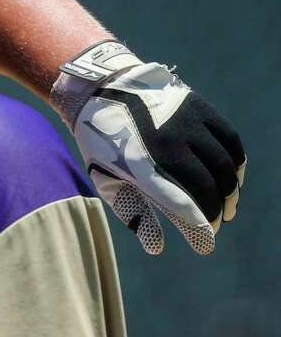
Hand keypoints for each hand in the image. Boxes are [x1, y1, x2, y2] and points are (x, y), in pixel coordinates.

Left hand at [51, 42, 245, 254]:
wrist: (101, 88)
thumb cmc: (102, 142)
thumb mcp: (105, 178)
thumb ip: (132, 212)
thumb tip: (156, 247)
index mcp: (140, 164)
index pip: (182, 205)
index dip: (200, 230)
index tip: (206, 245)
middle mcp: (168, 142)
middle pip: (208, 187)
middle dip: (215, 212)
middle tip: (215, 224)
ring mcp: (186, 122)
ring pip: (224, 165)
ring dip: (230, 191)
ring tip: (227, 206)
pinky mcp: (199, 107)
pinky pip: (230, 140)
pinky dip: (236, 163)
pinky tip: (232, 177)